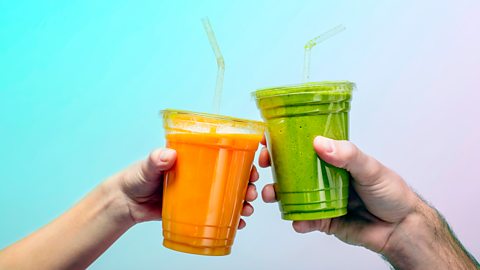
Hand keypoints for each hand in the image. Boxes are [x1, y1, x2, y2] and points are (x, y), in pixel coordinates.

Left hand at [111, 148, 257, 227]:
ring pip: (228, 196)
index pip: (223, 156)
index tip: (252, 167)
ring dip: (242, 202)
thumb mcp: (147, 165)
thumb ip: (156, 159)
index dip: (243, 160)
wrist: (126, 203)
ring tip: (247, 209)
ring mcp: (200, 193)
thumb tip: (167, 156)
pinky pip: (216, 214)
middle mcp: (201, 175)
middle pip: (231, 177)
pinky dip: (230, 218)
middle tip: (251, 192)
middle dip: (247, 184)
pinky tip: (238, 223)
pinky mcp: (195, 210)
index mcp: (194, 158)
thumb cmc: (137, 177)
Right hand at [260, 136, 478, 268]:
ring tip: (271, 195)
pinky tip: (297, 221)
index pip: (305, 147)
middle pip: (292, 170)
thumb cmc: (391, 193)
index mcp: (335, 160)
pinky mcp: (324, 220)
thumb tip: (320, 144)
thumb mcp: (371, 168)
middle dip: (274, 169)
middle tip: (264, 168)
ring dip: (278, 194)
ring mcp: (322, 199)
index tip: (270, 142)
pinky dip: (298, 220)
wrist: (402, 229)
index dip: (284, 143)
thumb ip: (347, 155)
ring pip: (293, 195)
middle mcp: (325, 178)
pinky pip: (305, 219)